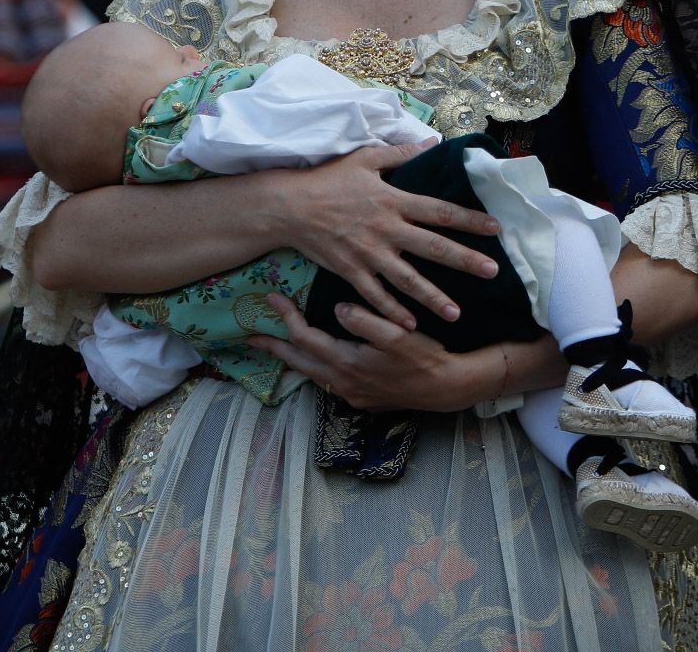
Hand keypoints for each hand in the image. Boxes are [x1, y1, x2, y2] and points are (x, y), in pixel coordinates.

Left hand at [248, 294, 489, 412]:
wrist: (446, 389)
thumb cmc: (424, 357)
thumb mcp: (397, 334)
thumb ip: (364, 320)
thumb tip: (337, 308)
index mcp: (346, 364)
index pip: (304, 338)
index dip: (285, 318)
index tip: (271, 299)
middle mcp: (342, 383)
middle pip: (298, 362)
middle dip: (274, 347)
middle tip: (251, 335)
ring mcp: (350, 394)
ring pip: (310, 374)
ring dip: (292, 358)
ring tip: (277, 346)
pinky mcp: (361, 398)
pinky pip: (326, 381)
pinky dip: (313, 367)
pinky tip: (314, 359)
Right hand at [266, 142, 499, 331]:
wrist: (290, 207)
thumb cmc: (328, 180)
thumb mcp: (365, 159)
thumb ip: (401, 153)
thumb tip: (432, 142)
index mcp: (393, 201)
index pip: (439, 212)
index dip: (469, 220)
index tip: (495, 229)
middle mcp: (387, 229)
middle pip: (433, 248)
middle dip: (465, 260)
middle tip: (492, 272)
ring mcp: (369, 254)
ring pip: (407, 280)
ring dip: (433, 297)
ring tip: (456, 313)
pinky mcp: (351, 271)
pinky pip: (375, 295)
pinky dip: (392, 312)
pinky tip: (410, 326)